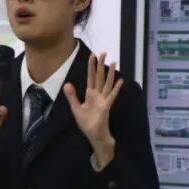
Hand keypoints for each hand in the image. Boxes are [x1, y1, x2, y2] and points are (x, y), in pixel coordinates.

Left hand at [64, 52, 122, 166]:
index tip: (93, 55)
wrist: (94, 135)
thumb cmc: (86, 123)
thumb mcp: (76, 108)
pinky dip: (116, 88)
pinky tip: (121, 80)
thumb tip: (67, 84)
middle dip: (101, 65)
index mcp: (90, 94)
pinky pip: (111, 95)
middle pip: (100, 77)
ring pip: (107, 83)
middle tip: (104, 52)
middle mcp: (98, 95)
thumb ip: (72, 96)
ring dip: (110, 73)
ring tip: (114, 62)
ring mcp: (103, 100)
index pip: (91, 77)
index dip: (91, 67)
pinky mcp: (106, 106)